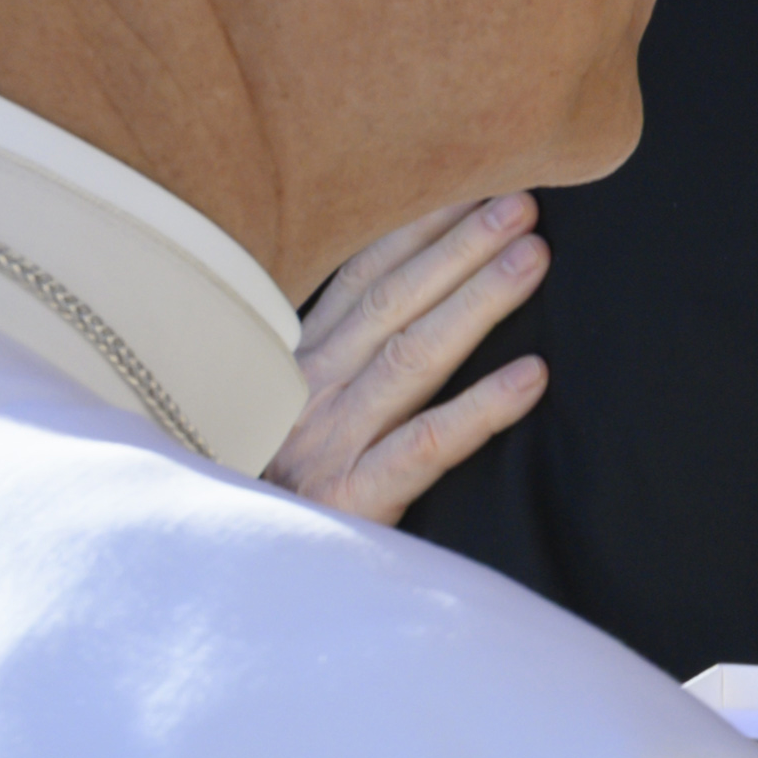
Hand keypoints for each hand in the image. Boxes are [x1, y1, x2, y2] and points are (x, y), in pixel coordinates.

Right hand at [270, 193, 547, 523]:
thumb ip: (334, 367)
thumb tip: (403, 310)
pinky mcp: (352, 502)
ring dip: (475, 301)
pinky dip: (481, 408)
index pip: (361, 278)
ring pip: (411, 358)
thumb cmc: (270, 497)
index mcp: (295, 366)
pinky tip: (533, 376)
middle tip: (520, 201)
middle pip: (392, 302)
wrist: (223, 578)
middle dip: (457, 245)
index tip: (472, 180)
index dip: (416, 227)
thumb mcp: (286, 420)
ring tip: (534, 257)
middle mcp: (309, 392)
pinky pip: (426, 445)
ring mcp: (329, 445)